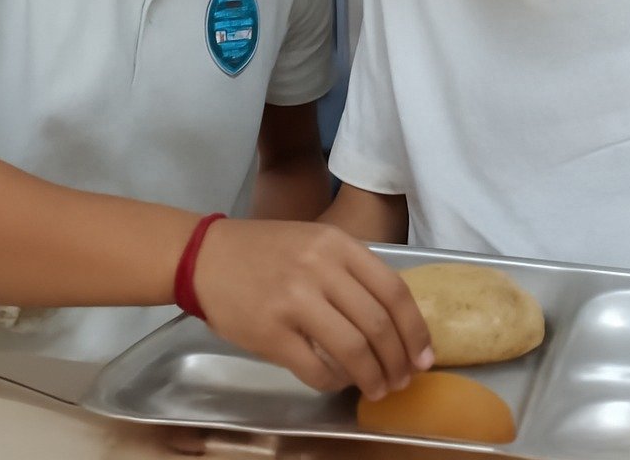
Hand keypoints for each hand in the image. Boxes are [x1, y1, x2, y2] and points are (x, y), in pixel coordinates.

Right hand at [191, 219, 433, 399]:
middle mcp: (320, 269)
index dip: (416, 329)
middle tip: (403, 379)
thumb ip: (352, 272)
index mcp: (337, 245)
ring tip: (378, 389)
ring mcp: (294, 301)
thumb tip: (396, 322)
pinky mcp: (270, 332)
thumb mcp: (315, 242)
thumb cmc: (266, 251)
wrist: (205, 256)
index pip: (394, 291)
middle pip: (378, 325)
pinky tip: (339, 382)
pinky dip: (335, 382)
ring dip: (373, 377)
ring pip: (353, 350)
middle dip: (399, 360)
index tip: (424, 355)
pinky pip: (316, 368)